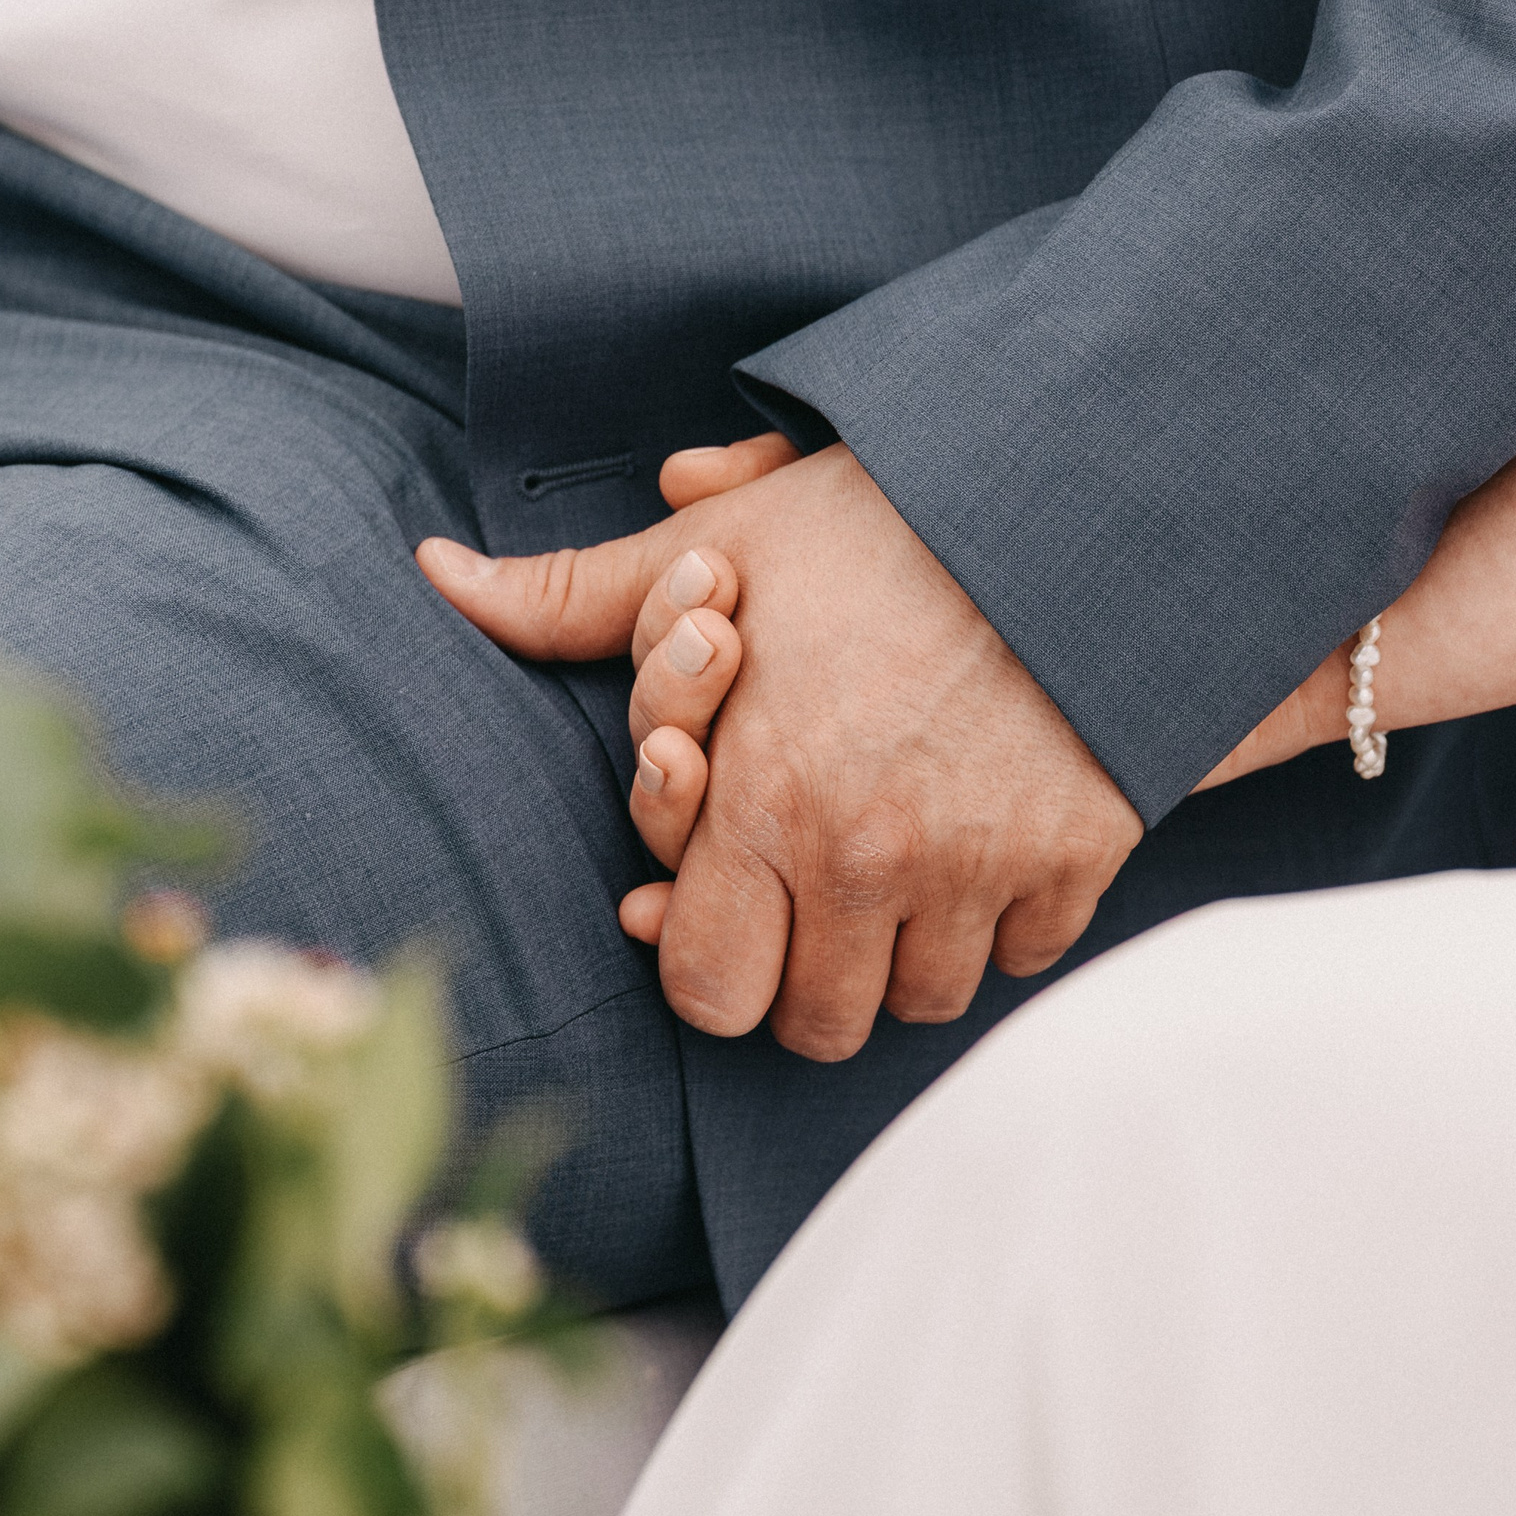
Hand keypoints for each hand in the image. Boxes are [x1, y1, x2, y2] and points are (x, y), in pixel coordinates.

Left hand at [414, 438, 1142, 1059]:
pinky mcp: (1076, 854)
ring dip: (901, 957)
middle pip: (819, 1023)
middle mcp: (867, 856)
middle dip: (804, 979)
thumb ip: (579, 599)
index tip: (727, 915)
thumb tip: (439, 572)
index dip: (709, 965)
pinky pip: (1026, 952)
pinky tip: (984, 851)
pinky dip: (1003, 923)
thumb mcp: (721, 549)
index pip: (711, 992)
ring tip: (898, 874)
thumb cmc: (882, 519)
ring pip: (922, 1001)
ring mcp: (979, 865)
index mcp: (764, 801)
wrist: (1073, 492)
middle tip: (812, 905)